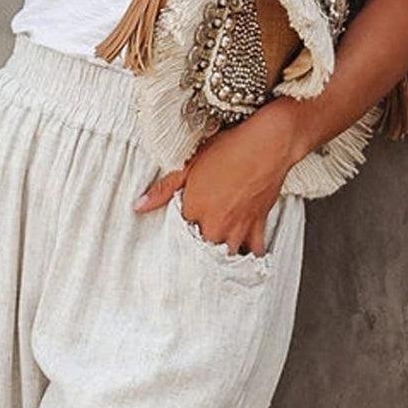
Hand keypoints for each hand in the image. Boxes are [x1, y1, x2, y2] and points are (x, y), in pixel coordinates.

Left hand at [132, 99, 303, 255]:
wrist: (268, 142)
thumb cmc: (229, 148)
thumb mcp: (189, 164)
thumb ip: (163, 189)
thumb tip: (139, 206)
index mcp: (195, 212)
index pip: (179, 240)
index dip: (177, 244)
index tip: (175, 249)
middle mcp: (216, 225)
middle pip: (203, 255)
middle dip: (199, 259)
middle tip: (194, 263)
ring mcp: (238, 228)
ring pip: (227, 258)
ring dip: (222, 261)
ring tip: (216, 266)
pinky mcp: (258, 225)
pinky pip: (255, 251)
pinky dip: (251, 256)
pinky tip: (246, 260)